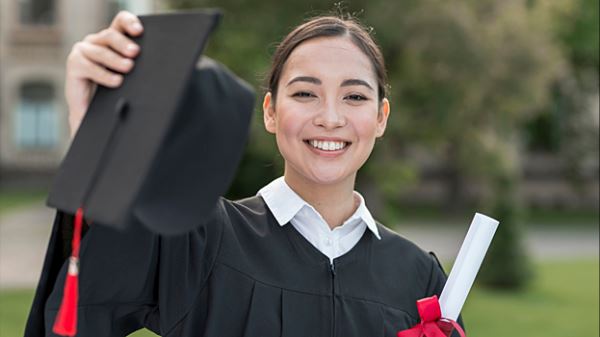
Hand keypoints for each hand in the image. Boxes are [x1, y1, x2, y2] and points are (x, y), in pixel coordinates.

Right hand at [65, 11, 142, 136]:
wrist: (92, 111)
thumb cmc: (113, 90)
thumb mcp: (126, 74)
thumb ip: (134, 63)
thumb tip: (154, 63)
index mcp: (111, 38)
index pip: (120, 21)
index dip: (129, 22)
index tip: (139, 31)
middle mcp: (95, 41)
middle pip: (110, 35)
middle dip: (124, 43)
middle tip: (135, 52)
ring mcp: (82, 51)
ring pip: (100, 51)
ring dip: (115, 59)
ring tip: (128, 67)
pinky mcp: (74, 65)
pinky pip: (89, 67)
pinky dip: (104, 75)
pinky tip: (116, 81)